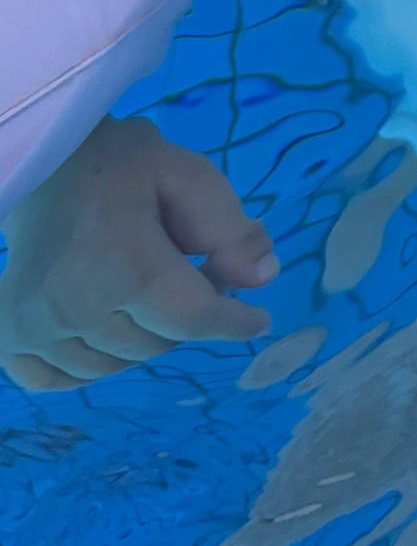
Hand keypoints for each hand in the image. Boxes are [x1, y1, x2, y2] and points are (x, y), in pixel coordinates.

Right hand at [0, 116, 277, 391]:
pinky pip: (61, 380)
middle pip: (158, 343)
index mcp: (124, 266)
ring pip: (115, 365)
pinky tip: (103, 324)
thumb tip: (262, 278)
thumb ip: (229, 230)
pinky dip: (91, 364)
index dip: (233, 323)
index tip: (258, 321)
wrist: (50, 165)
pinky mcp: (10, 337)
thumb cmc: (125, 166)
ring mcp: (35, 328)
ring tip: (145, 291)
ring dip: (143, 339)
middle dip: (187, 317)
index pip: (192, 318)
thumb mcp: (190, 177)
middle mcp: (73, 307)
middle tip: (190, 275)